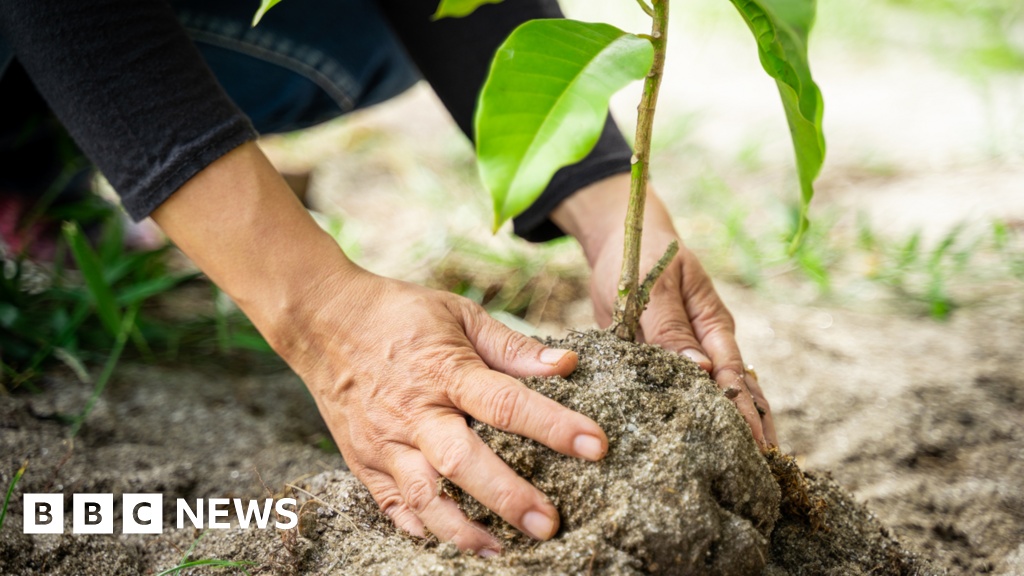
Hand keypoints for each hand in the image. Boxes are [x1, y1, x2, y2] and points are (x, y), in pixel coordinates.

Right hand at [275, 269, 608, 554]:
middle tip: (548, 523)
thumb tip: (564, 365)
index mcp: (444, 370)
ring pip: (424, 495)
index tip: (595, 446)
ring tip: (501, 550)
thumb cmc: (399, 313)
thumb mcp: (458, 313)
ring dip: (463, 529)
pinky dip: (418, 526)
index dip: (553, 426)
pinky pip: (390, 503)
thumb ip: (511, 347)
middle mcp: (414, 411)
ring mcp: (384, 440)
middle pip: (463, 462)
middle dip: (507, 496)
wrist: (321, 318)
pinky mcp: (363, 459)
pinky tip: (446, 539)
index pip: (505, 403)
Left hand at [552, 174, 776, 447]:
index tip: (754, 444)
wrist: (623, 239)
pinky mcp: (667, 361)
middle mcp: (710, 342)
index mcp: (712, 323)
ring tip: (753, 471)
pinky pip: (689, 393)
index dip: (743, 410)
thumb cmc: (638, 258)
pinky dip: (704, 417)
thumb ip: (669, 328)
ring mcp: (692, 354)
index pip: (732, 374)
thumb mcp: (650, 287)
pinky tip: (710, 447)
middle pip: (739, 390)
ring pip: (723, 395)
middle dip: (753, 428)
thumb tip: (701, 371)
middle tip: (764, 472)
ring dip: (737, 427)